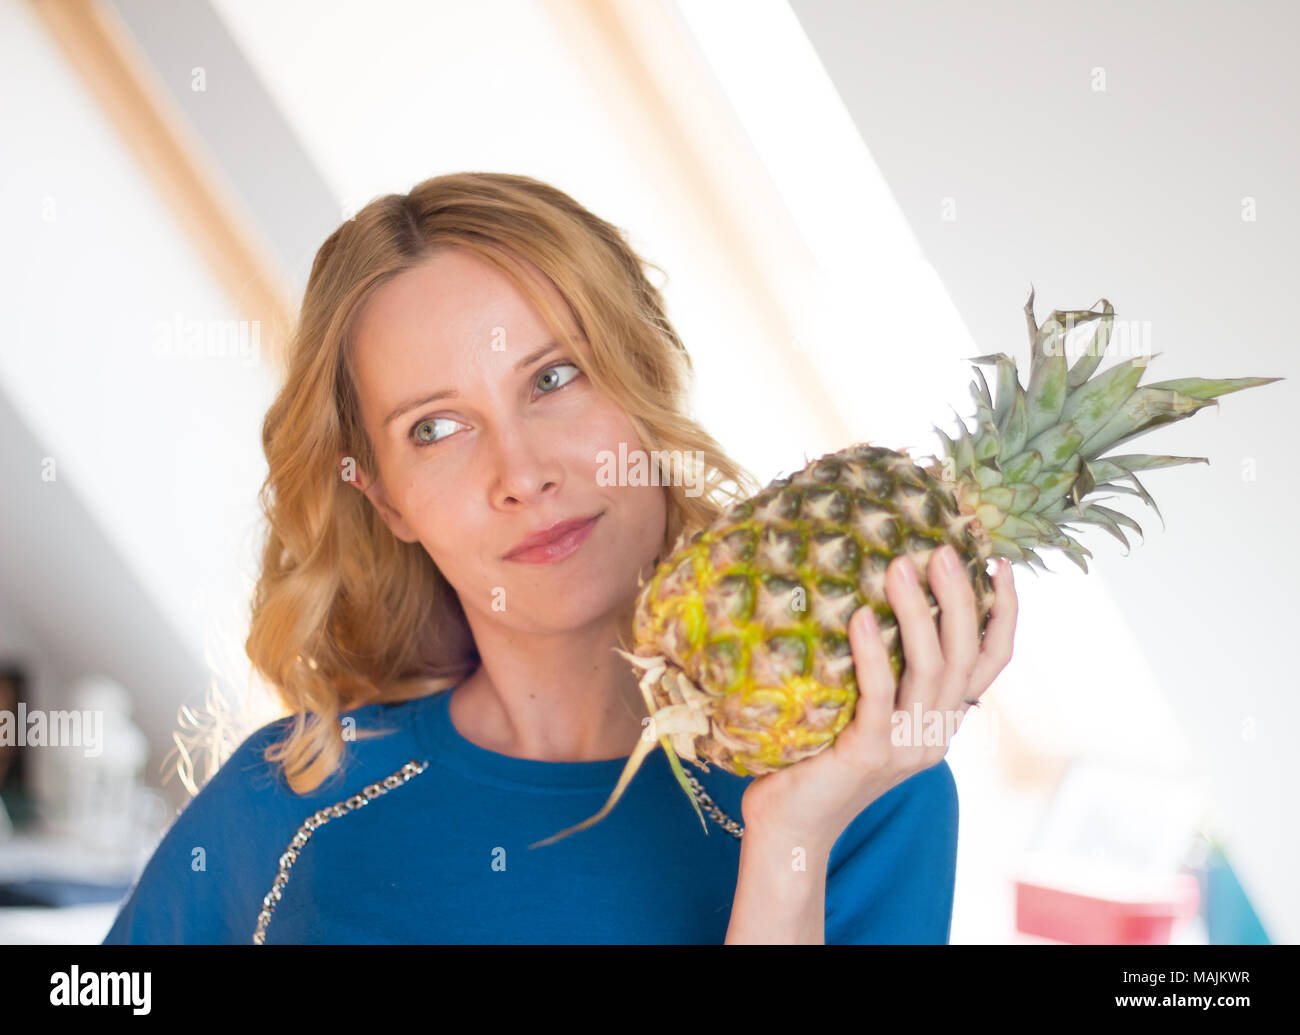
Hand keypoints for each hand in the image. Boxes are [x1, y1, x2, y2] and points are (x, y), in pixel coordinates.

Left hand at [739, 545, 1017, 852]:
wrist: (791, 827)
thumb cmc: (818, 757)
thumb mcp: (864, 709)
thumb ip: (883, 669)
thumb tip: (865, 589)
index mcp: (942, 720)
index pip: (991, 661)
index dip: (1004, 612)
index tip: (999, 562)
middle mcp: (935, 735)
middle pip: (965, 656)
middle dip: (959, 598)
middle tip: (939, 551)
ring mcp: (905, 748)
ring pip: (930, 669)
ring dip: (917, 613)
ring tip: (899, 566)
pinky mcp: (868, 754)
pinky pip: (879, 695)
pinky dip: (873, 652)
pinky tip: (859, 615)